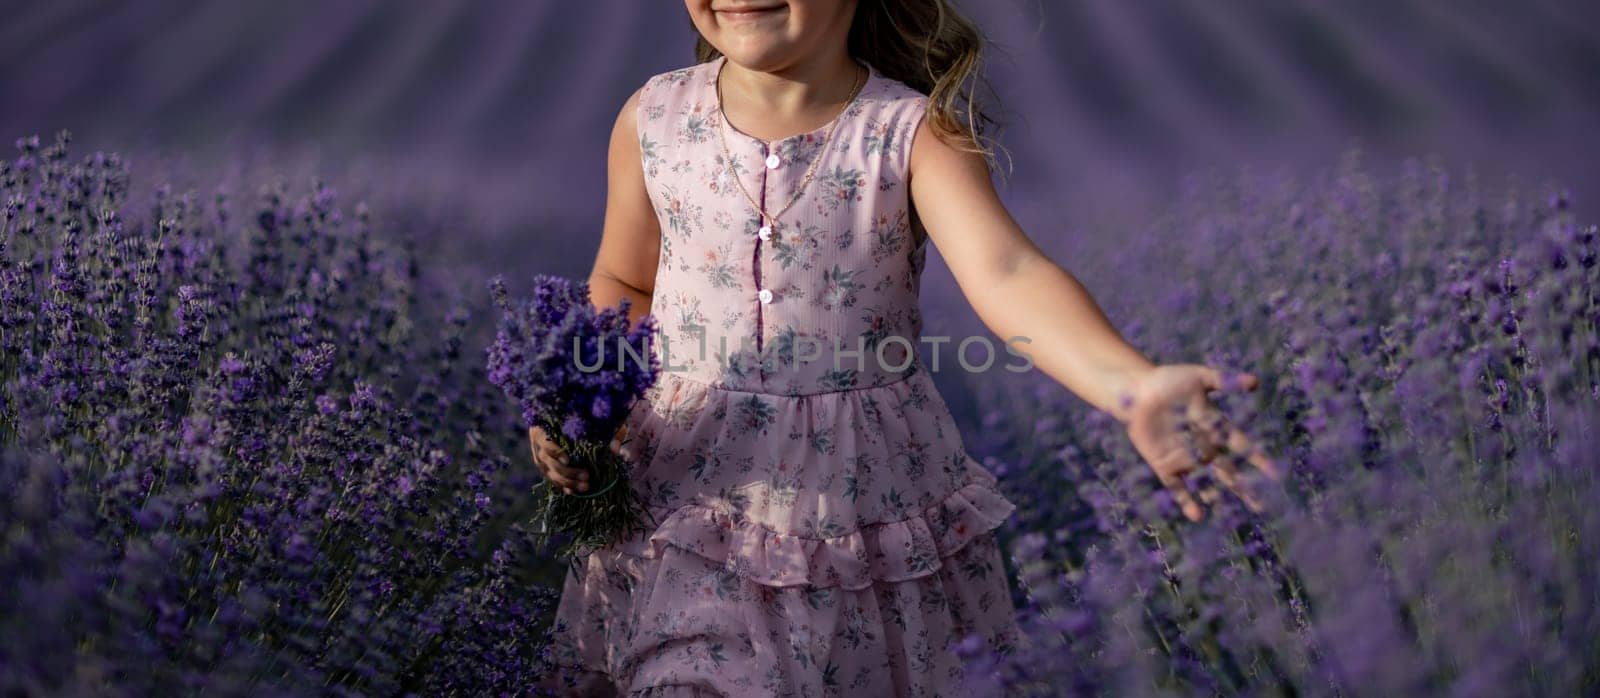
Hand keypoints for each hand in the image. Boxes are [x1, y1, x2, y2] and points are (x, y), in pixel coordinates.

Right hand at [528, 422, 633, 494]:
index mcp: (542, 430)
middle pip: (550, 462)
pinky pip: (552, 480)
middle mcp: (538, 446)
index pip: (545, 442)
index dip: (556, 452)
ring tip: (586, 486)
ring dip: (568, 482)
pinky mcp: (545, 469)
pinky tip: (574, 492)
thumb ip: (602, 431)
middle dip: (568, 472)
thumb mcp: (589, 420)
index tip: (568, 460)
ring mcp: (540, 459)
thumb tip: (615, 448)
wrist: (560, 422)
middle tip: (586, 476)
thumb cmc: (576, 417)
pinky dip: (563, 486)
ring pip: (551, 474)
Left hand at [1121, 364, 1282, 520]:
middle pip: (1228, 471)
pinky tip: (1197, 514)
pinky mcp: (1165, 465)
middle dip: (1244, 487)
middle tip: (1261, 505)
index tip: (1273, 473)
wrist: (1135, 391)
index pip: (1241, 446)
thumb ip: (1225, 381)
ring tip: (1232, 515)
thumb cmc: (1168, 380)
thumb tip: (1255, 382)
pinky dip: (1186, 500)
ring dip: (1218, 497)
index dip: (1257, 459)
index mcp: (1216, 427)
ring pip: (1206, 482)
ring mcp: (1185, 458)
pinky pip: (1177, 486)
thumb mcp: (1199, 377)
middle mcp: (1204, 446)